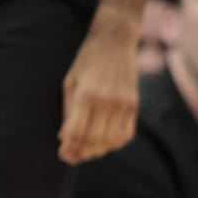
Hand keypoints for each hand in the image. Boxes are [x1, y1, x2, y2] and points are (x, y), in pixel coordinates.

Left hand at [59, 18, 138, 164]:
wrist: (115, 40)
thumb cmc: (86, 61)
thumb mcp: (70, 82)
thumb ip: (68, 111)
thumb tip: (64, 138)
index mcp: (86, 94)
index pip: (76, 133)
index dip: (68, 148)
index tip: (63, 154)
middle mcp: (106, 101)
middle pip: (93, 140)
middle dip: (80, 152)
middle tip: (72, 156)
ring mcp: (123, 103)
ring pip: (110, 141)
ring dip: (97, 150)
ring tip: (86, 150)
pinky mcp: (134, 104)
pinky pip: (126, 134)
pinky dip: (114, 143)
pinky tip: (104, 141)